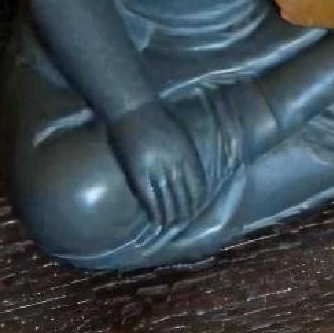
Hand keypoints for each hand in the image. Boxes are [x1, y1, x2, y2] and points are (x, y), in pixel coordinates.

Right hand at [108, 101, 206, 230]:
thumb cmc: (157, 117)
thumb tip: (189, 170)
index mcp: (186, 151)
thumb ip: (184, 152)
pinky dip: (154, 209)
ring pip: (167, 197)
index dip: (198, 197)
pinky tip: (156, 219)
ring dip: (171, 213)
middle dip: (186, 208)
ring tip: (173, 224)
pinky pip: (149, 196)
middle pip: (184, 192)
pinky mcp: (138, 172)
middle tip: (186, 220)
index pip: (197, 181)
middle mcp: (174, 161)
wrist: (135, 108)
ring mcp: (155, 167)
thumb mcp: (178, 133)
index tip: (198, 206)